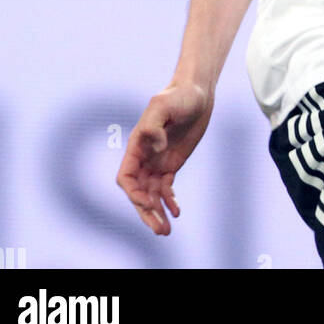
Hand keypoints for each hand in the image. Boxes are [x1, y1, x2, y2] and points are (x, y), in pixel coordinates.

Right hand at [116, 82, 213, 235]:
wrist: (198, 92)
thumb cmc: (178, 95)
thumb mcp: (163, 105)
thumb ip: (154, 125)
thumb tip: (157, 147)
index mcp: (137, 145)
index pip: (126, 177)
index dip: (133, 193)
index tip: (149, 202)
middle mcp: (144, 157)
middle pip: (138, 192)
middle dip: (146, 212)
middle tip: (159, 229)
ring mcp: (157, 162)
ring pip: (151, 195)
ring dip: (156, 213)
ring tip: (166, 231)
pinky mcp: (171, 164)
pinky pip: (166, 189)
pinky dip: (169, 202)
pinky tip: (177, 211)